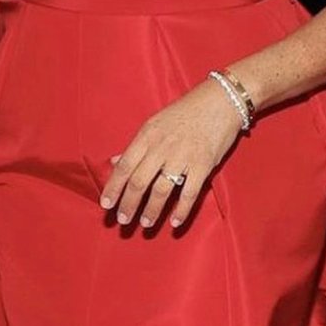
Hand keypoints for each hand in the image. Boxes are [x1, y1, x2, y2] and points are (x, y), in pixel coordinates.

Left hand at [100, 79, 243, 229]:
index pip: (124, 166)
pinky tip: (175, 223)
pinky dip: (181, 210)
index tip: (105, 205)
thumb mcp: (154, 123)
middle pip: (139, 181)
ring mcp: (182, 156)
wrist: (219, 101)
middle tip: (122, 221)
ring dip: (151, 210)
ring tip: (145, 224)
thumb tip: (114, 162)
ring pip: (161, 190)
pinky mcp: (203, 164)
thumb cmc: (184, 112)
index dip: (113, 187)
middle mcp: (161, 147)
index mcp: (147, 135)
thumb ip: (136, 146)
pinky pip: (189, 192)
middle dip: (129, 204)